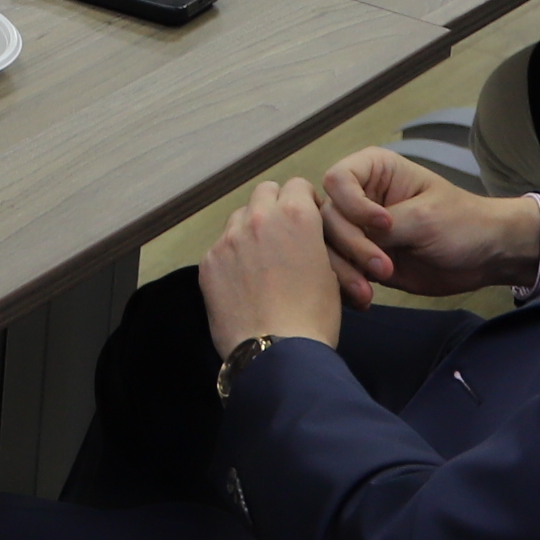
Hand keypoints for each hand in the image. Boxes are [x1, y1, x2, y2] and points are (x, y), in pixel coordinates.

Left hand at [199, 177, 344, 354]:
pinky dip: (232, 256)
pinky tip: (242, 282)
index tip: (307, 220)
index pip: (297, 186)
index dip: (304, 202)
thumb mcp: (330, 274)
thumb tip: (307, 237)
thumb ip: (314, 242)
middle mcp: (259, 218)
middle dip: (276, 207)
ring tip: (261, 260)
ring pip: (240, 217)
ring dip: (251, 228)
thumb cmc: (313, 318)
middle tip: (283, 235)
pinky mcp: (209, 261)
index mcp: (296, 216)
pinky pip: (221, 246)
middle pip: (265, 192)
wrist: (277, 353)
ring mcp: (229, 239)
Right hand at [313, 147, 539, 304]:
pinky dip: (346, 287)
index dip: (353, 205)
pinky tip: (364, 299)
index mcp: (373, 171)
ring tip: (369, 291)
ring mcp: (359, 230)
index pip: (337, 180)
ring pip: (328, 247)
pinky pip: (340, 271)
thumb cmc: (462, 223)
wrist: (485, 257)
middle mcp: (359, 198)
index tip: (384, 226)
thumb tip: (350, 241)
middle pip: (327, 217)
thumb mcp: (424, 218)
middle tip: (381, 268)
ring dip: (344, 271)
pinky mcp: (363, 259)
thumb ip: (384, 228)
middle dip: (351, 245)